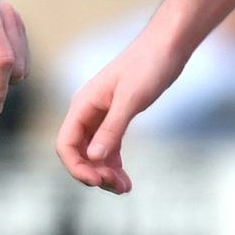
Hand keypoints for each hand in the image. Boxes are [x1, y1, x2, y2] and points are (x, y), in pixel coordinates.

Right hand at [55, 34, 183, 194]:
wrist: (168, 45)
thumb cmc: (149, 65)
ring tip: (125, 188)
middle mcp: (87, 112)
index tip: (98, 182)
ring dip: (105, 173)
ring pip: (93, 153)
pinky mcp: (117, 117)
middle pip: (78, 153)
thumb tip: (94, 157)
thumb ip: (112, 128)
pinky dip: (114, 165)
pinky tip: (126, 180)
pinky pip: (108, 148)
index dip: (77, 167)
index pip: (66, 144)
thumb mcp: (131, 99)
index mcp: (83, 105)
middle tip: (118, 187)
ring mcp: (101, 116)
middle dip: (93, 173)